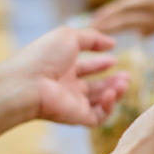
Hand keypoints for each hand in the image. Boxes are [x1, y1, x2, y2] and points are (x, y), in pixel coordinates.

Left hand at [6, 27, 130, 125]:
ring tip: (124, 82)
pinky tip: (111, 94)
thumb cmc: (43, 57)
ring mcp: (73, 103)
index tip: (115, 58)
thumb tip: (112, 43)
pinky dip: (109, 106)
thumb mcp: (69, 37)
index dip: (101, 64)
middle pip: (95, 87)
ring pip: (100, 102)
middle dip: (112, 81)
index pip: (86, 68)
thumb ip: (92, 37)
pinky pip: (99, 116)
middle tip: (127, 76)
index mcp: (62, 68)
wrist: (27, 84)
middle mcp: (68, 87)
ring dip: (115, 92)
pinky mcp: (77, 117)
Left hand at [91, 0, 153, 33]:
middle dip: (110, 26)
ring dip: (125, 27)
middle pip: (128, 22)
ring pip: (140, 28)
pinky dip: (144, 26)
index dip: (106, 16)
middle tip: (91, 30)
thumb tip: (130, 7)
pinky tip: (135, 29)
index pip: (122, 9)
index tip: (91, 22)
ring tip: (107, 30)